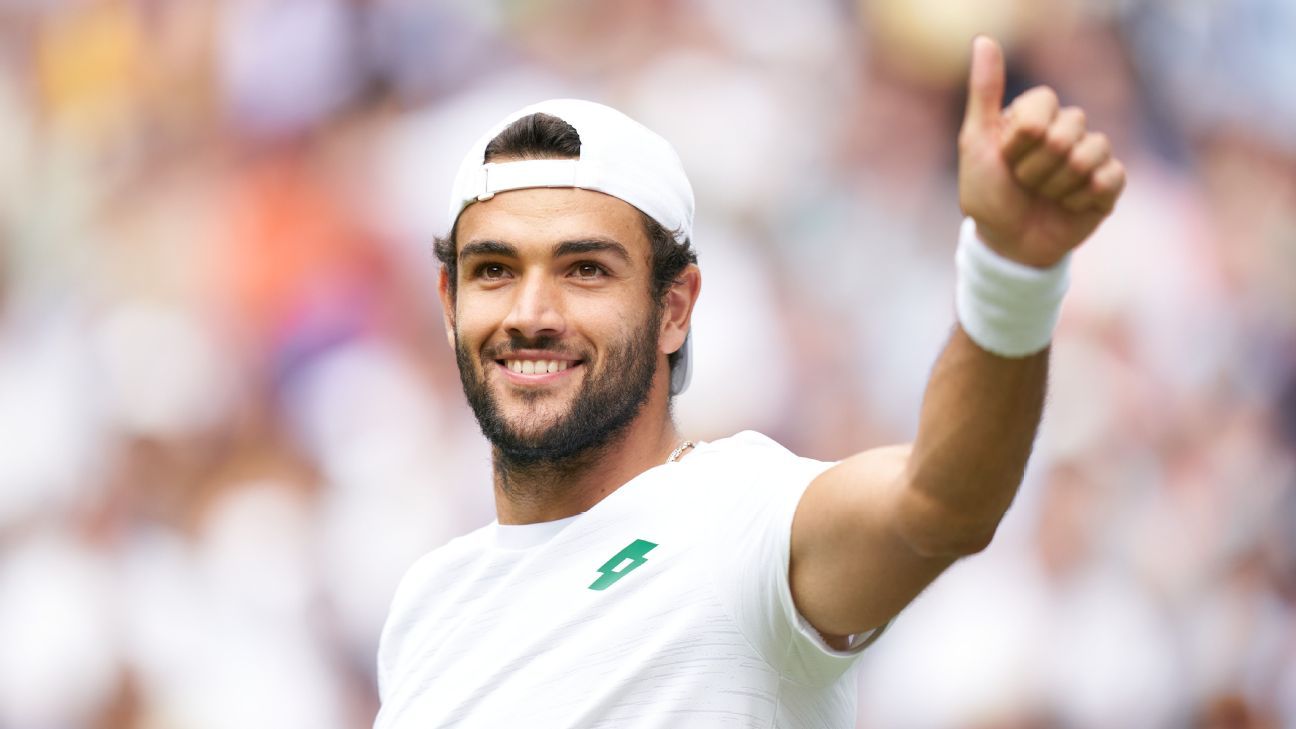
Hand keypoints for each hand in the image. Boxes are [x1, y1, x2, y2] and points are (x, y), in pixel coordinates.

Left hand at [957, 36, 1125, 267]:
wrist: (1008, 244)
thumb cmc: (988, 194)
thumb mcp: (975, 142)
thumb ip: (983, 92)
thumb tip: (983, 39)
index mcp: (1037, 114)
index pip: (1042, 107)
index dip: (1020, 140)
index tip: (1005, 157)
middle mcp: (1067, 128)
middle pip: (1066, 131)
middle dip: (1036, 168)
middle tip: (1024, 183)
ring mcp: (1091, 154)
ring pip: (1088, 154)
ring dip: (1056, 186)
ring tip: (1044, 196)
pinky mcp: (1109, 183)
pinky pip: (1109, 177)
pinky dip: (1081, 199)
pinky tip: (1069, 207)